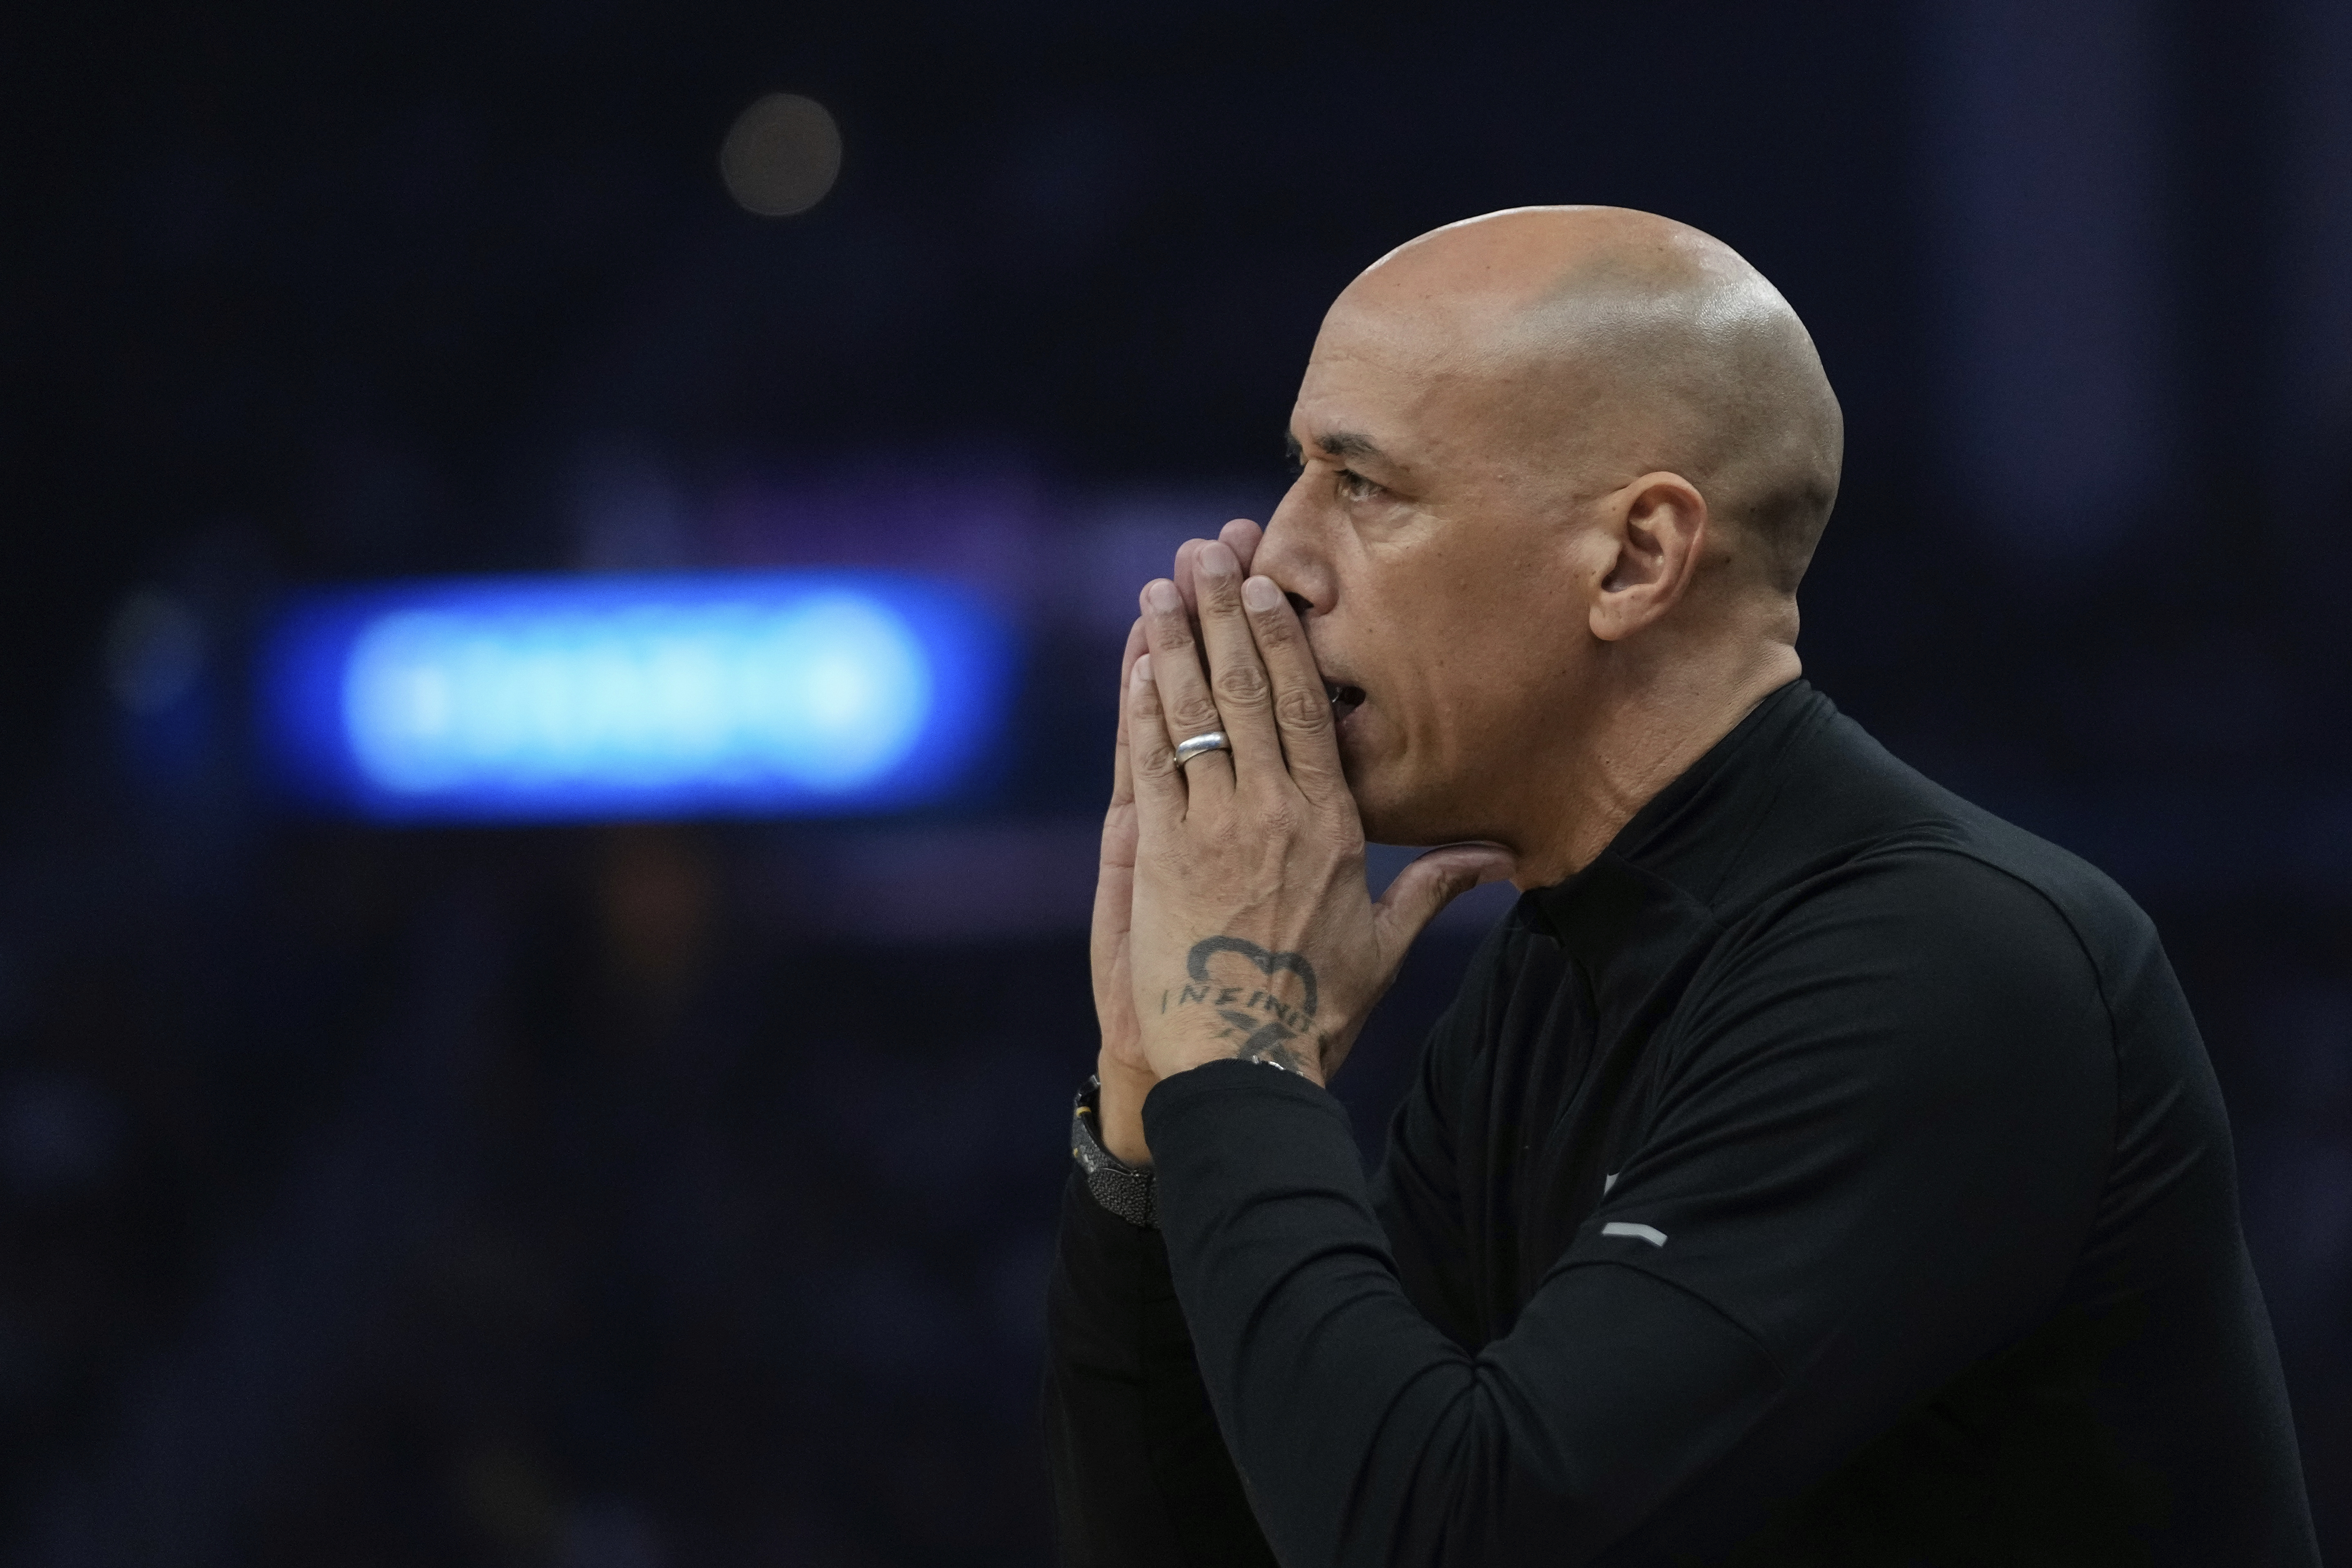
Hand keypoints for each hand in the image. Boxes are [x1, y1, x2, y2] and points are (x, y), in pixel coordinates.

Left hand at [1123, 538, 1511, 1085]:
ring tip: (1162, 585)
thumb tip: (1502, 857)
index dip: (1285, 641)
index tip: (1270, 587)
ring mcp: (1211, 825)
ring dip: (1176, 642)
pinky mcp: (1158, 851)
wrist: (1245, 1063)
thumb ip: (1434, 889)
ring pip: (1194, 712)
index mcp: (1330, 824)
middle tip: (1206, 551)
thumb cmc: (1316, 1010)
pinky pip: (1150, 759)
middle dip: (1225, 613)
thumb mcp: (1383, 945)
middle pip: (1249, 690)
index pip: (1306, 710)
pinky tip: (1138, 662)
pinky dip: (1143, 705)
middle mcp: (1273, 811)